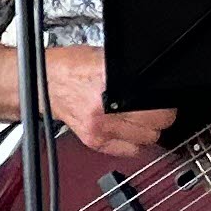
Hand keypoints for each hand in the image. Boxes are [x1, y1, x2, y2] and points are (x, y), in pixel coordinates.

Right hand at [48, 47, 175, 160]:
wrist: (44, 85)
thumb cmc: (71, 69)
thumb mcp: (106, 59)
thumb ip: (132, 73)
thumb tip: (157, 83)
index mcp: (110, 82)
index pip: (156, 100)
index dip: (166, 100)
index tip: (165, 100)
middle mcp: (106, 107)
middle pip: (158, 121)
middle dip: (161, 116)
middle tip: (155, 110)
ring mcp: (100, 127)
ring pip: (149, 139)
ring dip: (149, 130)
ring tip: (141, 120)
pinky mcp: (94, 141)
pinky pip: (130, 151)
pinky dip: (134, 144)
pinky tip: (128, 132)